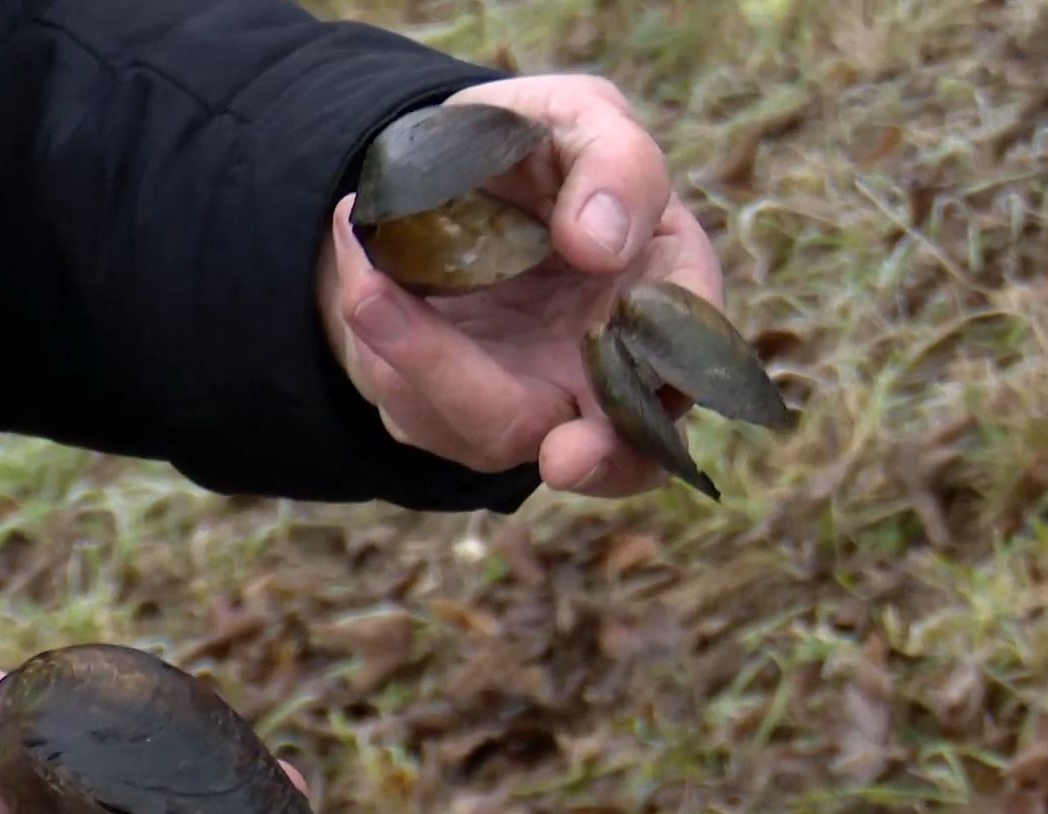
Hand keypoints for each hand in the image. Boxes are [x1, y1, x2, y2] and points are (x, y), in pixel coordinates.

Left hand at [316, 75, 726, 496]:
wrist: (438, 170)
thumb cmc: (534, 148)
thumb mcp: (579, 120)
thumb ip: (615, 164)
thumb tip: (600, 241)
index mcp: (661, 300)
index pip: (685, 371)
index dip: (665, 404)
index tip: (610, 428)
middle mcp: (601, 373)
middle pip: (605, 448)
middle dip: (588, 460)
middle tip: (566, 459)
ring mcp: (525, 401)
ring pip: (488, 428)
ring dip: (429, 368)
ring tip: (370, 288)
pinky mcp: (446, 407)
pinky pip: (416, 402)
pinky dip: (381, 342)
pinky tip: (361, 271)